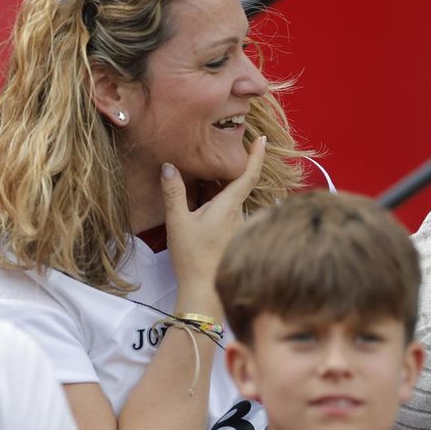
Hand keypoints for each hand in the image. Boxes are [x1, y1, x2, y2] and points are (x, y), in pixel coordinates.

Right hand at [161, 136, 267, 307]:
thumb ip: (174, 193)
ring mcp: (238, 225)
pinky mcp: (232, 235)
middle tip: (218, 151)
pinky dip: (219, 199)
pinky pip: (230, 210)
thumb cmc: (192, 257)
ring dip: (222, 185)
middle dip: (231, 167)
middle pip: (240, 183)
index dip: (257, 155)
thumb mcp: (178, 222)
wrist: (204, 290)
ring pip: (233, 198)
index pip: (249, 175)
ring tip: (204, 173)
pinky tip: (202, 201)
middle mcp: (239, 214)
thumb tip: (168, 166)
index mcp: (229, 206)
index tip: (262, 139)